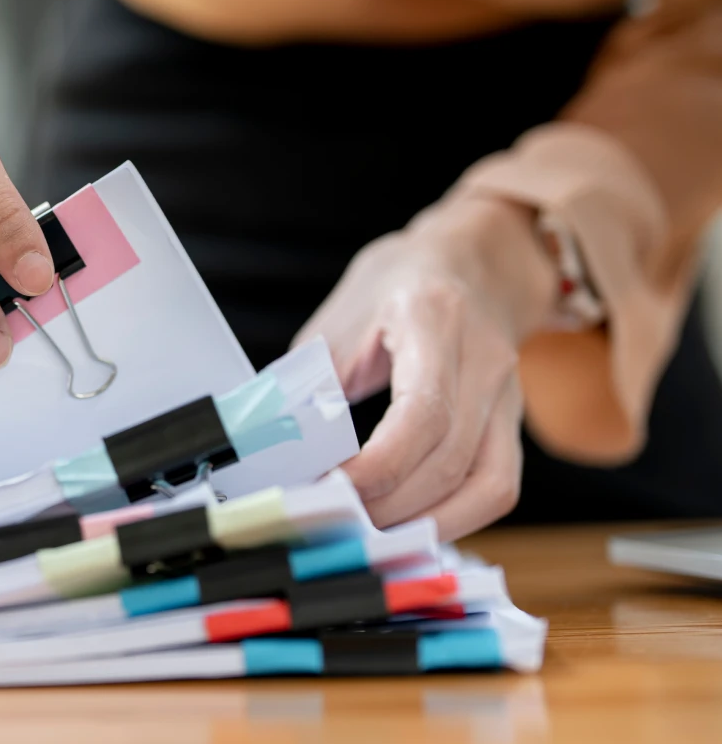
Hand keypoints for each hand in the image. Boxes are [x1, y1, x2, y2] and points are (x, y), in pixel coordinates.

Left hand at [295, 196, 557, 540]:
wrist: (474, 259)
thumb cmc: (398, 285)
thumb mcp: (341, 318)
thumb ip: (313, 381)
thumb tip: (277, 448)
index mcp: (434, 318)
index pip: (422, 413)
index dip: (377, 467)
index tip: (328, 488)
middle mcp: (485, 359)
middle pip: (451, 460)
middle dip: (389, 505)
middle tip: (334, 520)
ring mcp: (510, 395)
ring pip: (488, 486)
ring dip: (425, 523)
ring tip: (370, 533)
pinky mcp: (513, 423)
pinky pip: (497, 488)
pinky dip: (455, 518)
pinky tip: (410, 524)